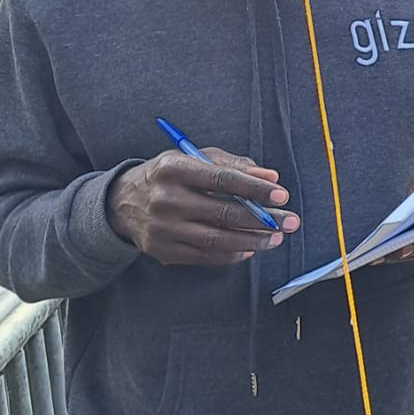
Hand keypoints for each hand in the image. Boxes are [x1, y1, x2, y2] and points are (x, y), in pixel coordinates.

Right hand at [106, 150, 298, 265]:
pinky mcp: (163, 251)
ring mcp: (163, 229)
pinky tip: (250, 248)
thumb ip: (234, 165)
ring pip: (217, 240)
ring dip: (253, 241)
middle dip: (263, 219)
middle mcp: (166, 200)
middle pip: (224, 213)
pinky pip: (205, 256)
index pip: (223, 179)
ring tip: (276, 238)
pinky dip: (232, 254)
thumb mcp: (195, 158)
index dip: (255, 188)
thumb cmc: (169, 175)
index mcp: (174, 169)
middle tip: (290, 221)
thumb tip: (271, 176)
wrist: (122, 203)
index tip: (281, 194)